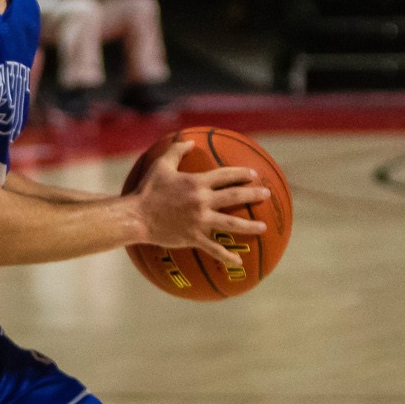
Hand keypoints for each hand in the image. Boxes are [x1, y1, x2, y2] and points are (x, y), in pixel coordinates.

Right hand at [133, 139, 266, 268]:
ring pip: (231, 224)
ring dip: (249, 226)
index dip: (241, 174)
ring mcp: (200, 220)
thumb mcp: (161, 166)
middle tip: (267, 194)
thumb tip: (189, 141)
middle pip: (235, 196)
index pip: (225, 175)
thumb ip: (176, 151)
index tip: (253, 174)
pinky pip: (214, 248)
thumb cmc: (147, 190)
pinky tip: (239, 262)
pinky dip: (227, 256)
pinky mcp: (194, 237)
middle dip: (253, 195)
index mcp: (196, 183)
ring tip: (263, 227)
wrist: (137, 217)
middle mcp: (202, 201)